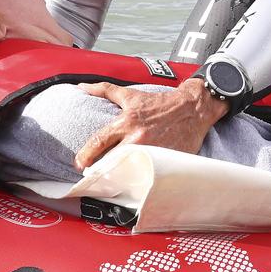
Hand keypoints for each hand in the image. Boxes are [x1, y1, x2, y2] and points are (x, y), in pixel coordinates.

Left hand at [74, 79, 228, 170]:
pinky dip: (136, 180)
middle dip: (98, 171)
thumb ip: (104, 90)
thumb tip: (82, 87)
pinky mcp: (163, 161)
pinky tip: (131, 184)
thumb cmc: (160, 104)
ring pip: (126, 171)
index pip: (99, 141)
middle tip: (91, 177)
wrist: (191, 109)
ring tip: (108, 182)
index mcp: (126, 122)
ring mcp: (151, 152)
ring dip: (115, 177)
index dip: (86, 155)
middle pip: (110, 160)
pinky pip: (146, 175)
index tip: (79, 164)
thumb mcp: (130, 95)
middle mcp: (137, 138)